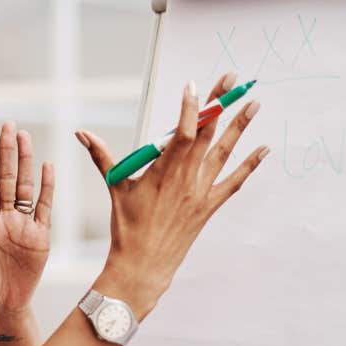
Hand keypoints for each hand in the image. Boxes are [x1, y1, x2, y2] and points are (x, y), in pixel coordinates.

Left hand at [0, 121, 54, 316]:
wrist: (3, 307)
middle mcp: (4, 219)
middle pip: (7, 178)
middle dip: (7, 152)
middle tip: (9, 125)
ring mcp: (23, 226)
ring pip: (26, 187)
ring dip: (26, 162)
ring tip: (25, 137)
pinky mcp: (40, 237)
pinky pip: (44, 208)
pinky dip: (47, 187)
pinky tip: (47, 166)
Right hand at [76, 71, 267, 317]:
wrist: (144, 265)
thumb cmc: (127, 227)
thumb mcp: (115, 187)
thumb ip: (102, 156)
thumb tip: (81, 133)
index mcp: (162, 171)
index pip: (182, 133)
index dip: (190, 108)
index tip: (194, 86)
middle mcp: (186, 179)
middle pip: (207, 133)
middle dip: (220, 104)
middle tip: (233, 80)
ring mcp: (200, 192)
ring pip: (224, 152)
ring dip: (240, 127)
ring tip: (254, 103)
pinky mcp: (209, 206)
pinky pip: (234, 182)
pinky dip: (250, 166)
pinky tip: (264, 149)